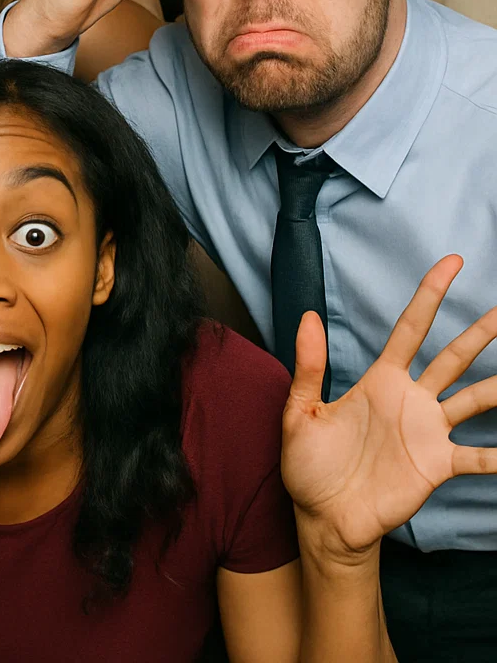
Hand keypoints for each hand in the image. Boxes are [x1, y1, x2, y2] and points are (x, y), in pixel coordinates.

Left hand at [282, 255, 496, 559]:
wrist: (321, 516)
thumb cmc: (308, 464)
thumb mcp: (300, 410)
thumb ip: (309, 365)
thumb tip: (308, 316)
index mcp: (379, 379)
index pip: (410, 328)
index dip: (430, 295)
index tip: (451, 262)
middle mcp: (410, 399)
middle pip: (453, 356)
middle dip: (482, 331)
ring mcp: (428, 431)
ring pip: (475, 397)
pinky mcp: (436, 465)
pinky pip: (478, 456)